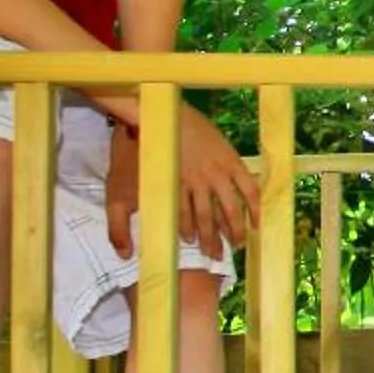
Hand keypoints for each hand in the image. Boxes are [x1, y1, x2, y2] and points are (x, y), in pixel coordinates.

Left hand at [105, 104, 257, 259]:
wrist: (157, 114)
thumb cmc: (136, 152)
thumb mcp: (116, 194)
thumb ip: (118, 226)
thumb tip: (124, 255)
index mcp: (174, 195)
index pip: (186, 225)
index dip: (193, 240)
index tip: (198, 252)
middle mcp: (197, 186)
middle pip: (209, 220)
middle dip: (214, 241)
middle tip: (219, 258)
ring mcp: (216, 173)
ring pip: (228, 207)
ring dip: (234, 228)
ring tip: (238, 244)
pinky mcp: (230, 160)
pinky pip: (247, 187)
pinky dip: (253, 204)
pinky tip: (256, 219)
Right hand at [173, 103, 257, 258]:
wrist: (169, 117)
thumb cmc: (197, 127)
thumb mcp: (222, 144)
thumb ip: (229, 165)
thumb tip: (237, 184)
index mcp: (233, 162)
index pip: (251, 192)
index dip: (256, 212)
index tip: (257, 227)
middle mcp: (217, 175)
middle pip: (230, 211)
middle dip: (233, 233)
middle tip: (236, 248)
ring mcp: (196, 181)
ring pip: (207, 216)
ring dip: (211, 237)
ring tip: (214, 253)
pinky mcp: (176, 183)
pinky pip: (183, 210)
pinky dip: (185, 226)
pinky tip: (188, 238)